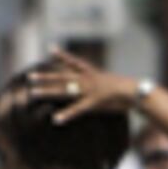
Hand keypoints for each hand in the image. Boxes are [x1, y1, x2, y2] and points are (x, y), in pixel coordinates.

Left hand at [20, 50, 145, 120]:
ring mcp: (89, 90)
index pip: (74, 62)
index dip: (62, 56)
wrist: (138, 92)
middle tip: (30, 77)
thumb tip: (101, 86)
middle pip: (62, 77)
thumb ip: (103, 84)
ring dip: (48, 92)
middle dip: (45, 77)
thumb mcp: (113, 83)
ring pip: (64, 90)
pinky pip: (77, 109)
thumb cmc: (129, 90)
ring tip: (33, 94)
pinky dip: (66, 114)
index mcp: (93, 73)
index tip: (50, 49)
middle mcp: (88, 79)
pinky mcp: (94, 103)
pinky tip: (55, 119)